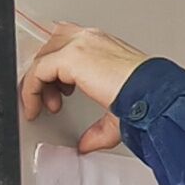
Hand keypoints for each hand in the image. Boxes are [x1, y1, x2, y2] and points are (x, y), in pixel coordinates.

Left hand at [20, 19, 148, 151]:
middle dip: (46, 74)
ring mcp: (80, 45)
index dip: (57, 70)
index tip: (59, 94)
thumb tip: (86, 144)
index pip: (68, 46)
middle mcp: (90, 40)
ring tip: (45, 105)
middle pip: (51, 46)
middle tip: (50, 99)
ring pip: (43, 57)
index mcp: (103, 47)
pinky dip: (31, 90)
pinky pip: (38, 70)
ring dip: (38, 82)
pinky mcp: (71, 56)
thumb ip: (98, 128)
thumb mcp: (117, 115)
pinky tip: (35, 107)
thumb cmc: (146, 99)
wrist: (152, 95)